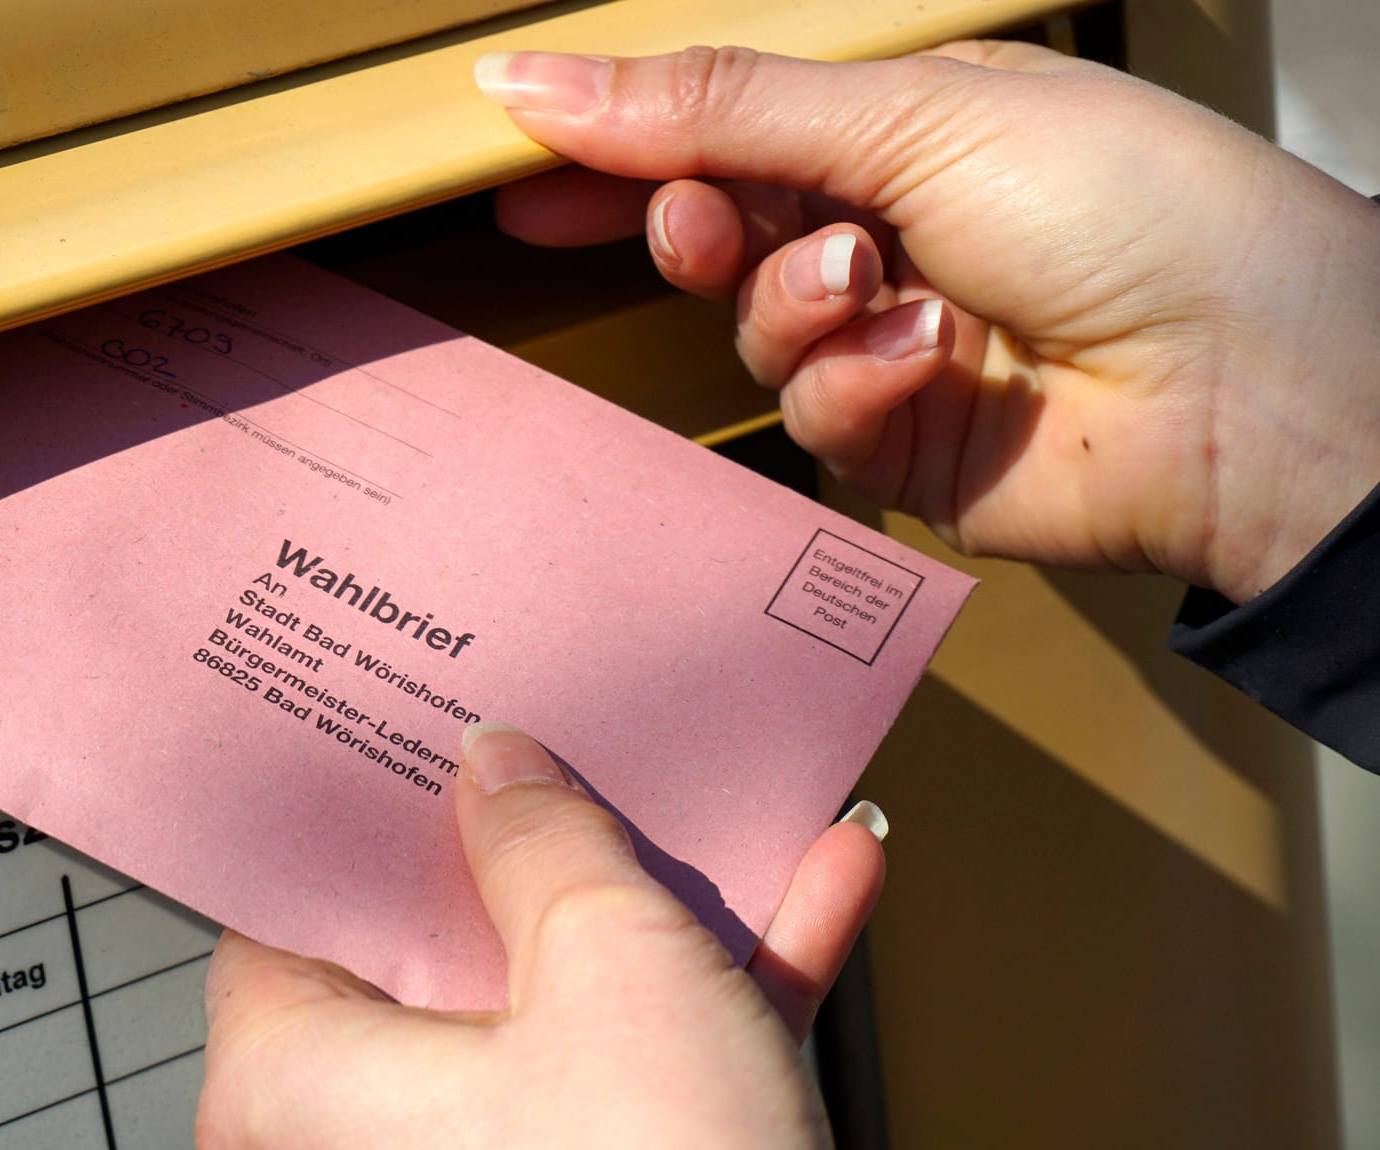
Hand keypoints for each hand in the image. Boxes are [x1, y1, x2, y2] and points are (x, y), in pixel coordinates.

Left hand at [195, 723, 884, 1149]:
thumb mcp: (610, 959)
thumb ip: (540, 842)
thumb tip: (497, 774)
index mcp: (286, 1091)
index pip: (291, 919)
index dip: (373, 832)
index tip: (432, 772)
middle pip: (426, 977)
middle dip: (531, 883)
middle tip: (576, 800)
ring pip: (535, 1045)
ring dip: (643, 949)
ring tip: (722, 852)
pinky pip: (594, 1124)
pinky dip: (680, 1043)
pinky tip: (796, 931)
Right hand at [475, 44, 1379, 602]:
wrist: (1250, 381)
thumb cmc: (1124, 203)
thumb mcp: (912, 117)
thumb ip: (717, 107)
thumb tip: (539, 82)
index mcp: (906, 128)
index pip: (724, 129)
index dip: (620, 149)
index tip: (521, 166)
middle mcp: (893, 234)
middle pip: (723, 237)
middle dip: (696, 229)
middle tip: (696, 224)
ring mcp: (894, 345)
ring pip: (755, 337)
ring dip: (793, 312)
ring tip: (867, 291)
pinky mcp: (904, 446)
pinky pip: (814, 421)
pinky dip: (852, 390)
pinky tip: (919, 364)